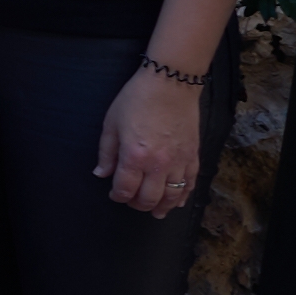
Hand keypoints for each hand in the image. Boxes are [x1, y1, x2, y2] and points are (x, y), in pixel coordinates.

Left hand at [95, 67, 210, 218]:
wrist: (170, 83)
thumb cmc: (137, 99)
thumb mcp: (112, 123)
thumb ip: (106, 152)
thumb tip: (101, 173)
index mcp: (134, 156)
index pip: (125, 190)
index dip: (118, 196)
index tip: (115, 194)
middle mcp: (158, 164)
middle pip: (148, 198)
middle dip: (138, 204)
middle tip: (132, 200)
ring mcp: (178, 161)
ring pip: (171, 196)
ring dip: (162, 206)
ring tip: (156, 211)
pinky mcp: (193, 156)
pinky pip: (190, 184)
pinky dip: (183, 195)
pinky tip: (176, 200)